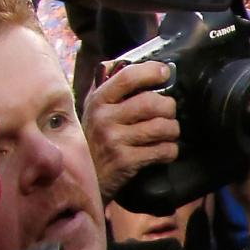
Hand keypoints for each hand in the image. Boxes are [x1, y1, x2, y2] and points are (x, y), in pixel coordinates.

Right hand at [80, 58, 177, 198]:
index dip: (151, 72)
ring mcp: (114, 139)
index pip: (127, 76)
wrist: (77, 177)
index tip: (165, 73)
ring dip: (172, 130)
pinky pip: (164, 150)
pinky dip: (170, 150)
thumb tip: (144, 72)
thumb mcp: (93, 111)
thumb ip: (112, 92)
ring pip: (162, 127)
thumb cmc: (92, 140)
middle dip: (169, 107)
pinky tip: (163, 151)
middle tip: (168, 114)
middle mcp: (104, 118)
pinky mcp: (125, 160)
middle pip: (152, 103)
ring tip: (167, 133)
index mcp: (98, 101)